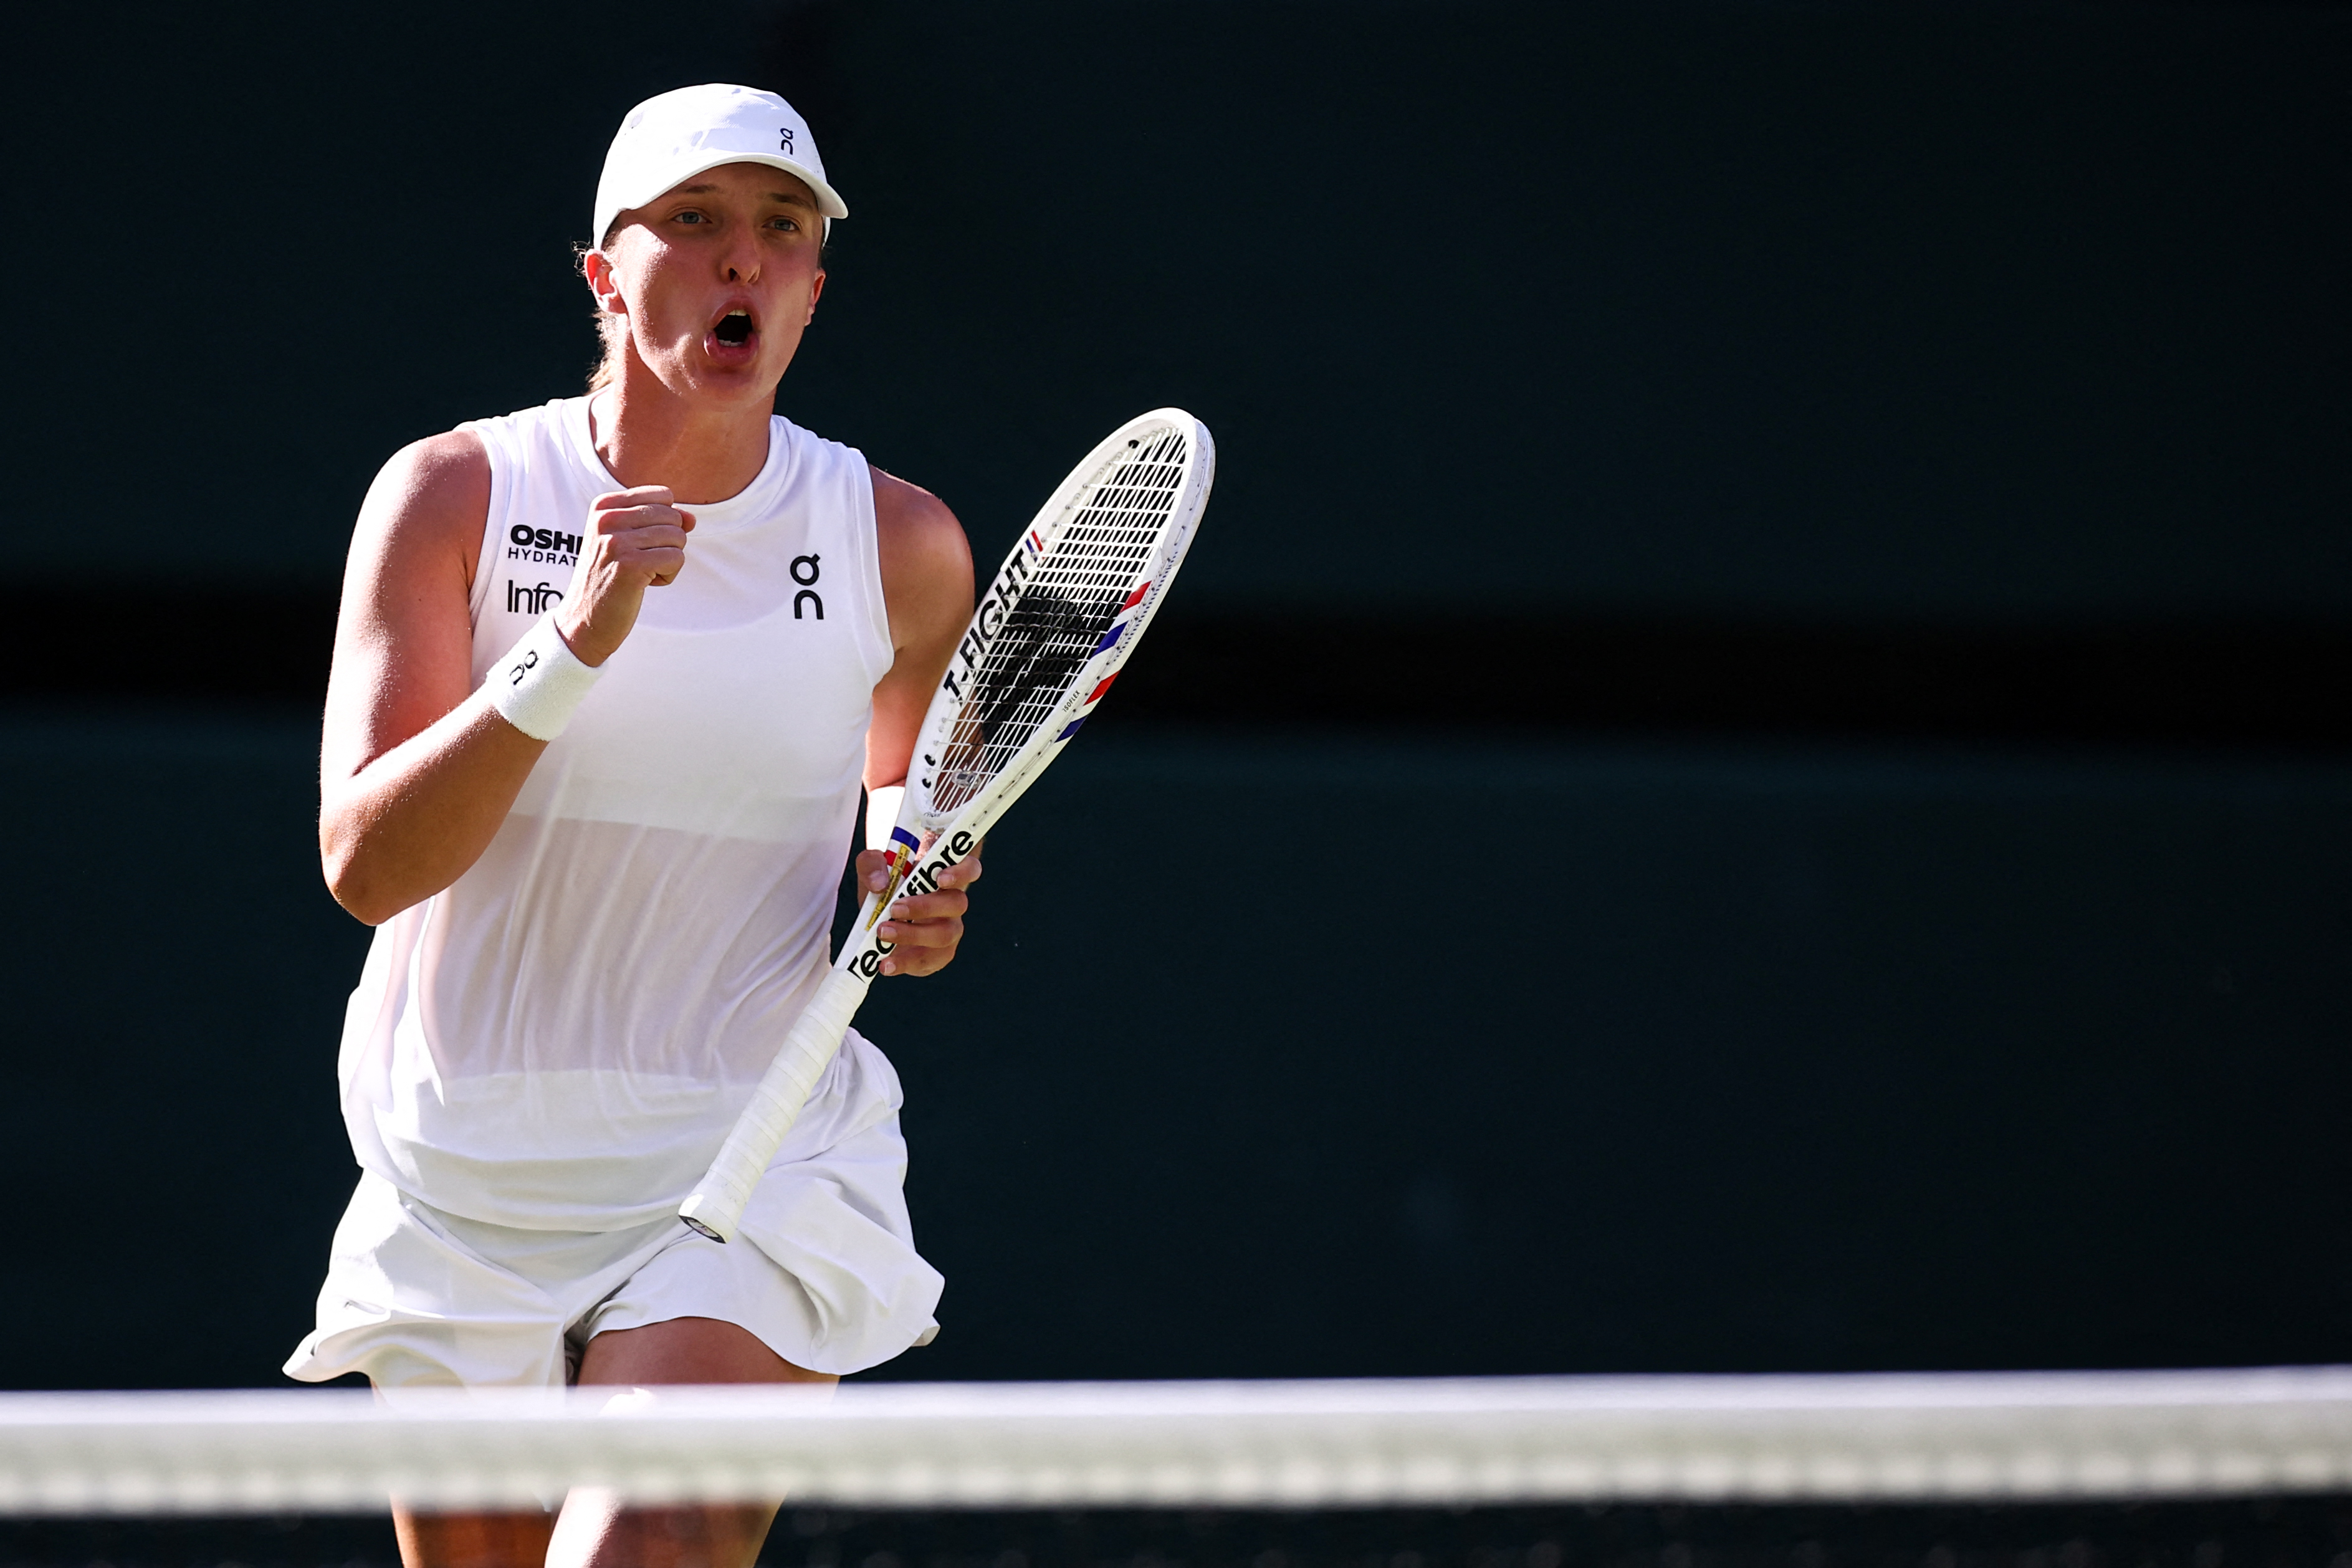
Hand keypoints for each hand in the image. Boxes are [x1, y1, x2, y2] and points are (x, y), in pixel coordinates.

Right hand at [555, 486, 695, 666]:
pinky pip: (677, 559)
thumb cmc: (610, 578)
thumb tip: (692, 518)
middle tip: (640, 563)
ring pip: (678, 538)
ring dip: (667, 562)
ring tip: (640, 574)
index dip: (665, 523)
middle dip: (668, 544)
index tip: (640, 544)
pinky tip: (644, 584)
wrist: (584, 619)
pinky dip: (668, 575)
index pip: (664, 496)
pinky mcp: (630, 565)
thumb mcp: (629, 541)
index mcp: (604, 506)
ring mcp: (617, 541)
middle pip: (674, 517)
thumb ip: (661, 522)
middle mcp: (607, 518)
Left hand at [854, 846, 980, 976]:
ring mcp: (949, 929)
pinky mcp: (937, 954)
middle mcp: (953, 902)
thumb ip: (872, 865)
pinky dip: (905, 964)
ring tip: (882, 933)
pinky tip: (886, 963)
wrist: (885, 915)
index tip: (940, 878)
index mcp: (945, 874)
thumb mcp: (874, 867)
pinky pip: (930, 961)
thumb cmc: (887, 884)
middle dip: (926, 907)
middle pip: (957, 903)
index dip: (961, 873)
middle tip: (894, 909)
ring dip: (913, 935)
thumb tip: (880, 884)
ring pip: (945, 935)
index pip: (969, 869)